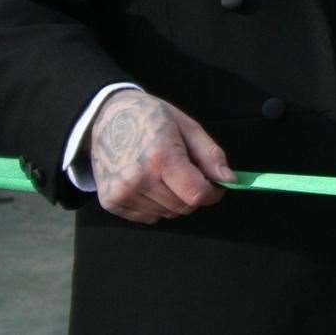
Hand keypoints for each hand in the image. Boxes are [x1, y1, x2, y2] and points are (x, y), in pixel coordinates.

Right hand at [86, 89, 232, 223]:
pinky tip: (149, 182)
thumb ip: (210, 155)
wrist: (107, 117)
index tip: (215, 185)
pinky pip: (147, 217)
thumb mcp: (187, 127)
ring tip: (165, 174)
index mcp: (160, 157)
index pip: (196, 194)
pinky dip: (155, 205)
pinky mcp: (111, 202)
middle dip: (193, 194)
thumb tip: (229, 180)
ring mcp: (121, 193)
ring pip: (166, 214)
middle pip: (183, 207)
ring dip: (174, 200)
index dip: (213, 193)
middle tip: (188, 173)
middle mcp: (138, 179)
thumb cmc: (152, 118)